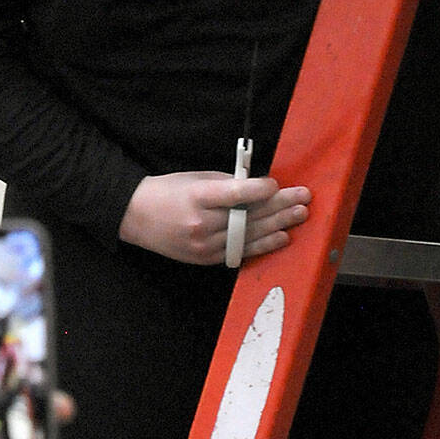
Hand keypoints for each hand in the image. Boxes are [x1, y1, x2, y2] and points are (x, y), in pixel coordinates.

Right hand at [119, 171, 310, 264]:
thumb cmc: (168, 191)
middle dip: (278, 206)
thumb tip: (259, 186)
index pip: (234, 194)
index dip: (259, 190)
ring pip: (248, 236)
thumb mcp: (195, 178)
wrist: (137, 217)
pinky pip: (239, 252)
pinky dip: (261, 244)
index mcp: (196, 197)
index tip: (278, 184)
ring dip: (277, 226)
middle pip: (247, 216)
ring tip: (299, 216)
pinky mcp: (206, 259)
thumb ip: (226, 183)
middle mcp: (201, 224)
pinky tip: (281, 237)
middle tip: (303, 198)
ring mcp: (204, 245)